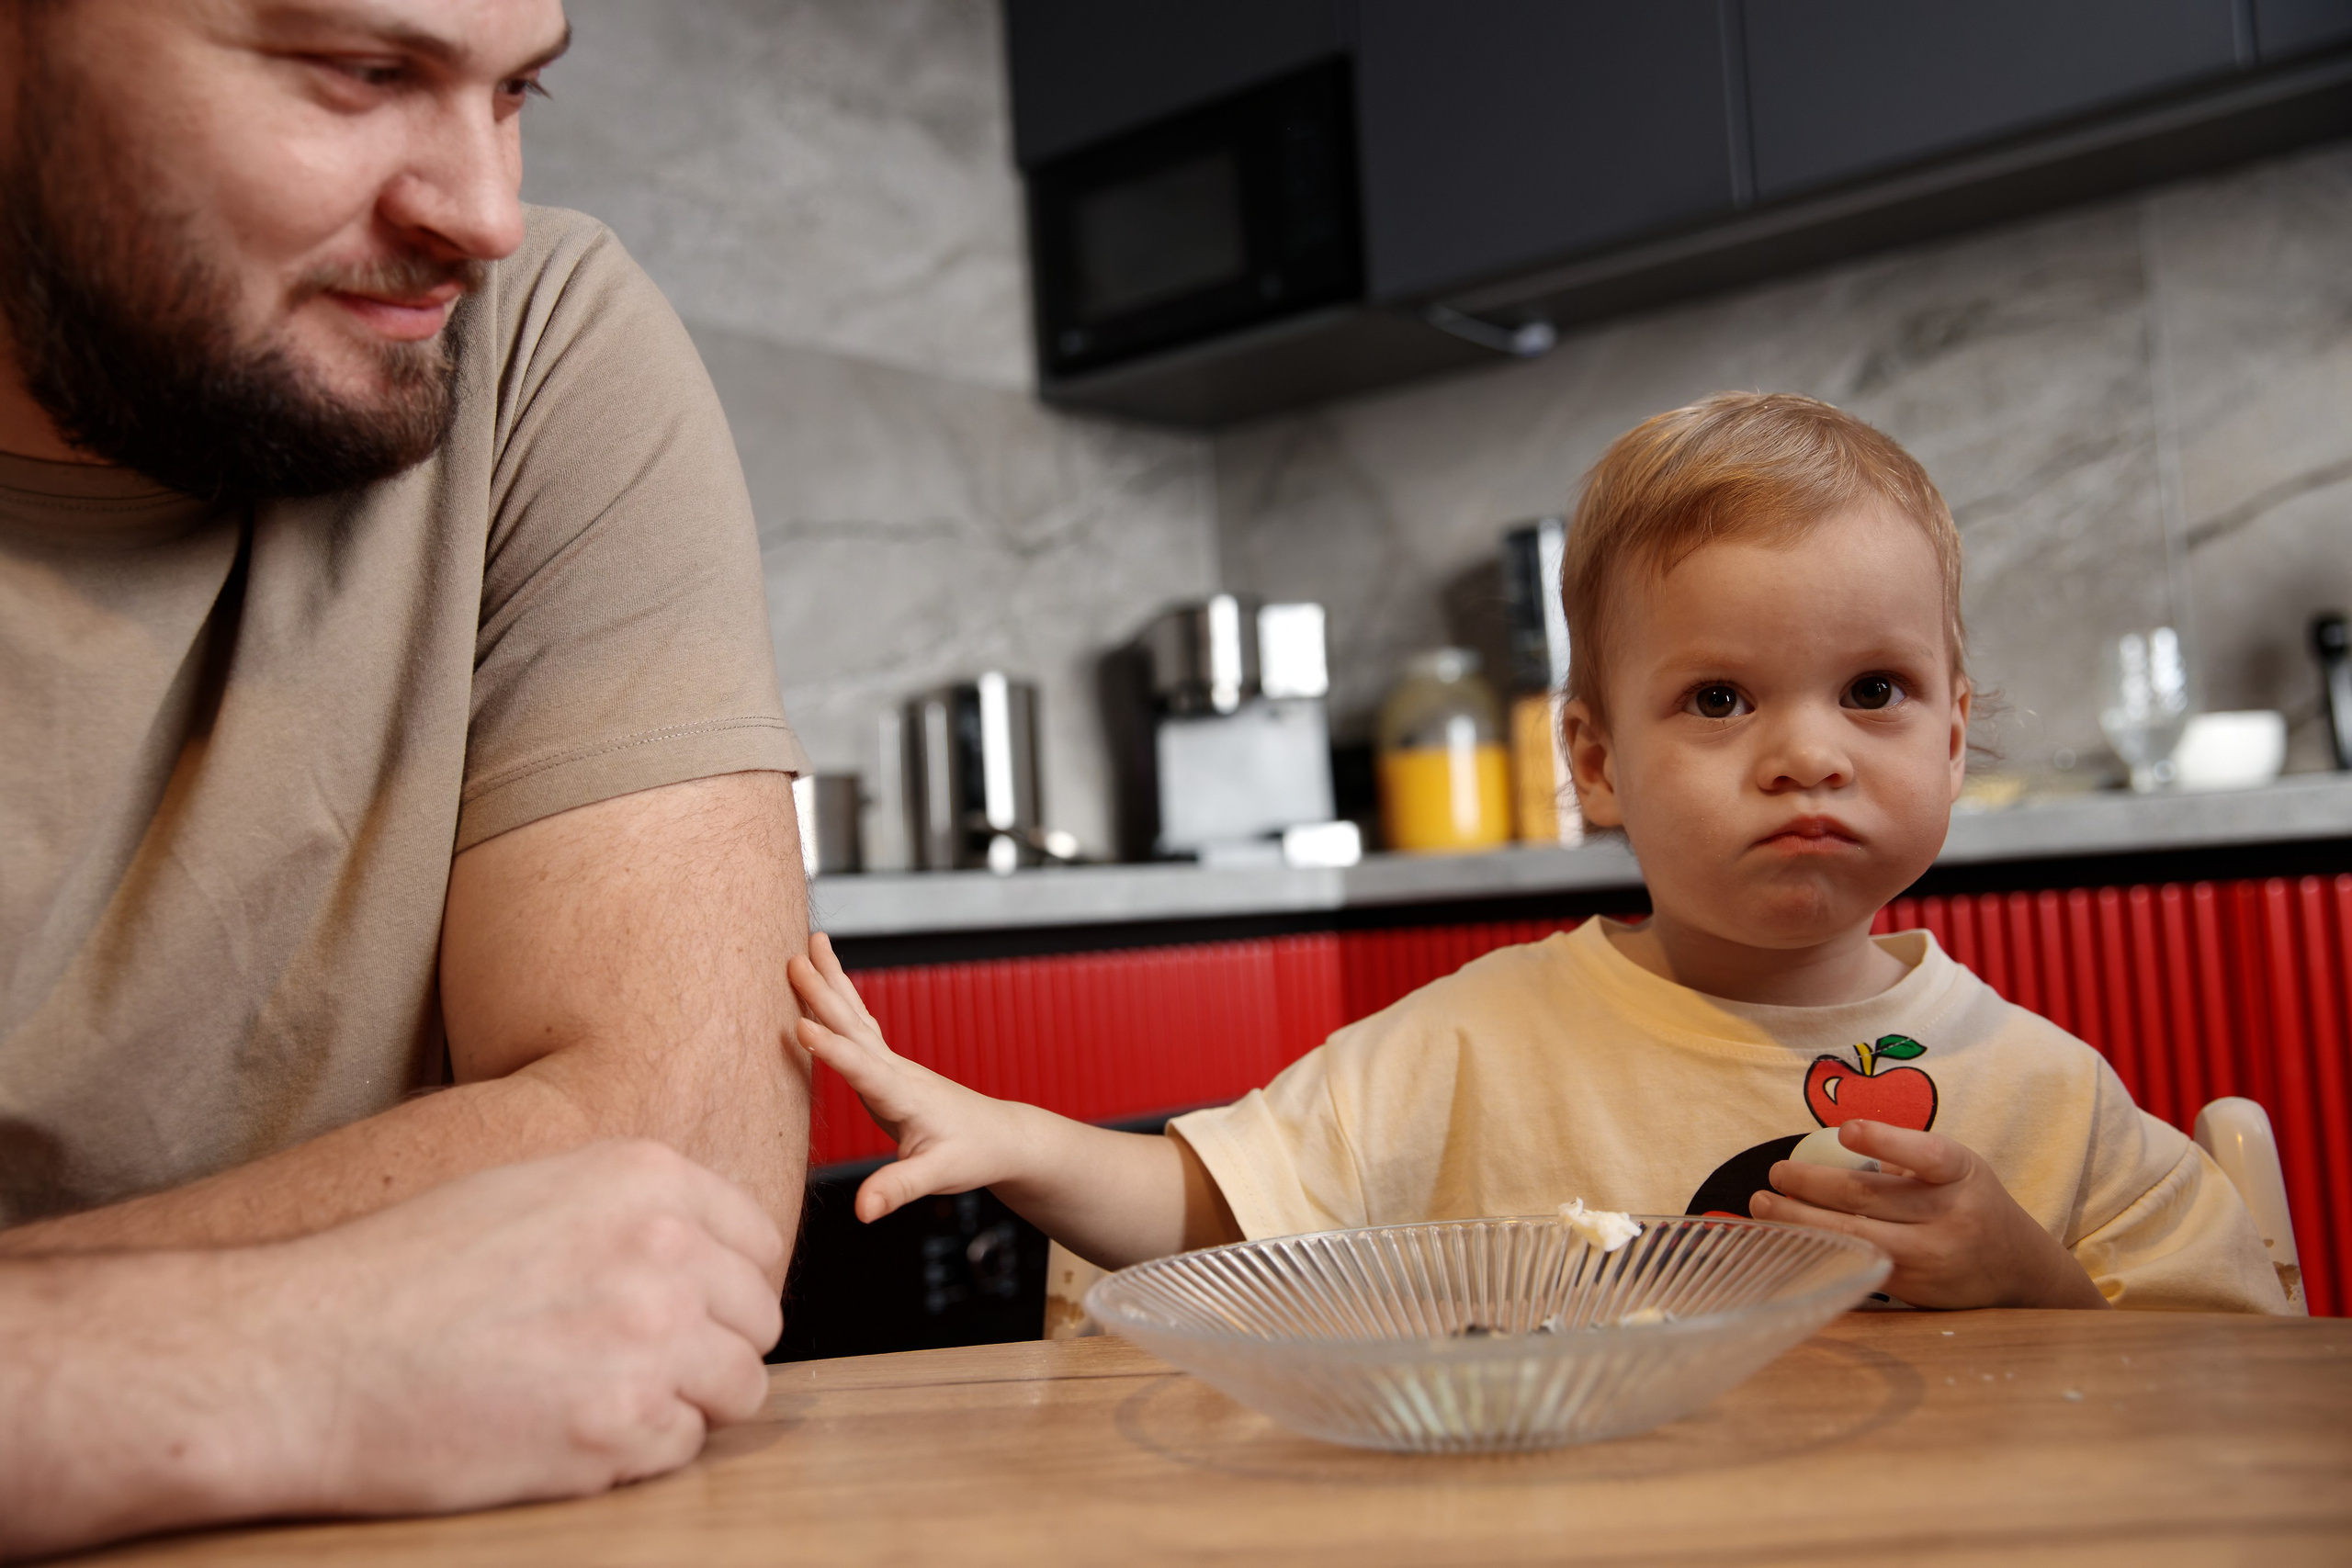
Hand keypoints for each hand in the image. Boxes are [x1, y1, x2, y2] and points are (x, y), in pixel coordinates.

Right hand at [257, 1140, 785, 1515]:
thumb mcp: (531, 1190)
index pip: (758, 1241)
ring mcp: (648, 1341)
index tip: (694, 1309)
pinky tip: (567, 1432)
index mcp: (646, 1179)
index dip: (728, 1284)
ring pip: (738, 1388)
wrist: (303, 1355)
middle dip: (712, 1346)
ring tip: (605, 1400)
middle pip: (757, 1318)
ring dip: (686, 1402)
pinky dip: (638, 1453)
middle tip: (639, 1365)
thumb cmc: (399, 1272)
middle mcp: (665, 1251)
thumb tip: (702, 1256)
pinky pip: (681, 1448)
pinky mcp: (618, 1428)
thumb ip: (630, 1213)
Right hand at [789, 933, 1033, 1221]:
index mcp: (903, 1094)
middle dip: (823, 993)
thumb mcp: (938, 1177)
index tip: (798, 1027)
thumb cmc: (972, 1155)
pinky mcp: (887, 1068)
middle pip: (854, 1025)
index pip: (862, 1069)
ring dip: (832, 980)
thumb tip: (864, 1212)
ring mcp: (892, 1064)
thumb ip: (898, 1189)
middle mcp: (895, 1071)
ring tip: (810, 943)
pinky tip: (826, 984)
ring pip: (856, 1015)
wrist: (1000, 1137)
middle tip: (793, 958)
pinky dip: (840, 999)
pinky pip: (858, 1026)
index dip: (831, 1051)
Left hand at [1752, 1121, 2109, 1309]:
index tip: (1847, 1130)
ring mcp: (1931, 1258)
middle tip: (1774, 1173)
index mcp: (1961, 1173)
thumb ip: (1905, 1157)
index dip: (1886, 1141)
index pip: (1927, 1154)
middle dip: (1810, 1185)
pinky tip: (1785, 1240)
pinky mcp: (1913, 1289)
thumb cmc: (1970, 1201)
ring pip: (1854, 1237)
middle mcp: (1950, 1216)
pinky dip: (1816, 1250)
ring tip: (1761, 1205)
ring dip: (1799, 1220)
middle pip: (1869, 1199)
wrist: (2019, 1270)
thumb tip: (1825, 1149)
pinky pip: (1855, 1265)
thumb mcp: (1957, 1168)